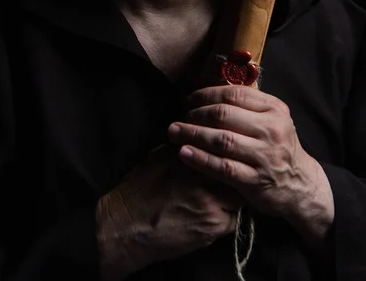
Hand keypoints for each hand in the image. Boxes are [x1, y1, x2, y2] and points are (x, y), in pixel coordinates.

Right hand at [96, 144, 243, 276]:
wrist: (126, 225)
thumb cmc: (139, 189)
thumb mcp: (159, 156)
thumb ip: (184, 146)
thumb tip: (201, 139)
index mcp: (190, 153)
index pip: (226, 148)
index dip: (229, 154)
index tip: (228, 159)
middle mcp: (203, 173)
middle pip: (237, 169)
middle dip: (237, 174)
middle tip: (232, 179)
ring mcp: (211, 199)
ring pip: (239, 195)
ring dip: (234, 197)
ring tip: (221, 200)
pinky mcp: (213, 224)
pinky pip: (233, 220)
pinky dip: (227, 219)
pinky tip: (211, 219)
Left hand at [167, 85, 333, 243]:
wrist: (300, 185)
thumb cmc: (277, 147)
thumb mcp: (273, 120)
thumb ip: (248, 105)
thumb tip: (207, 92)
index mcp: (274, 109)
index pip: (234, 94)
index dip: (206, 94)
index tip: (188, 100)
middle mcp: (272, 130)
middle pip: (224, 115)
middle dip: (195, 114)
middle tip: (178, 117)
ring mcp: (265, 156)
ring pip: (221, 140)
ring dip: (192, 134)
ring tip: (173, 132)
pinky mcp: (256, 181)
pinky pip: (222, 167)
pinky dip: (200, 159)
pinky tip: (184, 153)